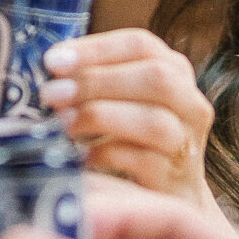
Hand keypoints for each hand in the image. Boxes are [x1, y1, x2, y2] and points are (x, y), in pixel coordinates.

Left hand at [39, 30, 221, 217]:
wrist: (169, 193)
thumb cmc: (136, 138)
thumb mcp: (122, 99)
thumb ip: (95, 79)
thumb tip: (48, 70)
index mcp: (175, 71)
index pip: (140, 45)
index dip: (96, 49)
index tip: (52, 61)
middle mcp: (190, 103)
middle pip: (155, 79)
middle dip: (97, 82)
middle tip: (51, 94)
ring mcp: (187, 142)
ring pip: (154, 121)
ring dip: (101, 117)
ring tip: (62, 124)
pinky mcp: (176, 178)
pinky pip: (143, 162)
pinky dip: (107, 155)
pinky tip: (80, 157)